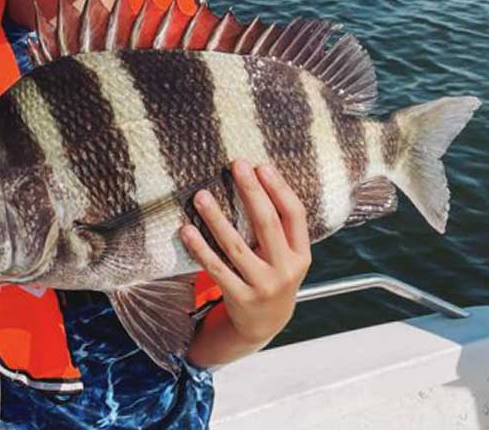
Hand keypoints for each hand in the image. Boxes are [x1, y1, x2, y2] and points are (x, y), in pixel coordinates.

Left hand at [181, 160, 311, 346]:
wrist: (264, 324)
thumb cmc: (272, 275)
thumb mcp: (287, 255)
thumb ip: (279, 227)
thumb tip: (258, 177)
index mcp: (301, 254)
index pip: (295, 215)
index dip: (279, 189)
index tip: (262, 165)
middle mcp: (286, 270)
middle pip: (268, 224)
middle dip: (251, 192)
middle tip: (236, 164)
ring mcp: (263, 286)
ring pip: (236, 246)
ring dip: (216, 218)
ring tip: (201, 195)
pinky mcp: (240, 298)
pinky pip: (216, 268)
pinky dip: (200, 248)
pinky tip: (187, 230)